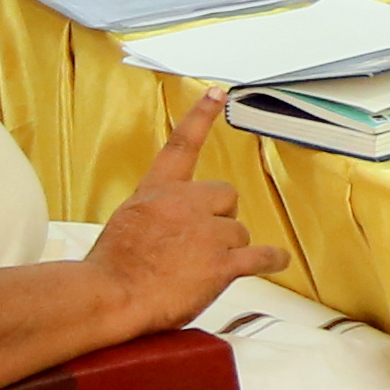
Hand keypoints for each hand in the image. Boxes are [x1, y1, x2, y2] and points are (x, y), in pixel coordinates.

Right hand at [90, 95, 284, 330]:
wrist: (111, 295)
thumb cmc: (111, 268)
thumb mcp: (126, 224)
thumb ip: (153, 215)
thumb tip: (166, 229)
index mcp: (157, 191)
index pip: (182, 145)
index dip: (201, 117)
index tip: (217, 93)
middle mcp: (186, 203)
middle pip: (226, 196)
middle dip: (220, 216)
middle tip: (200, 242)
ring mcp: (207, 232)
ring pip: (238, 231)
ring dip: (227, 249)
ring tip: (198, 270)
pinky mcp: (222, 262)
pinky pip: (260, 255)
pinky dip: (271, 259)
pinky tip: (277, 260)